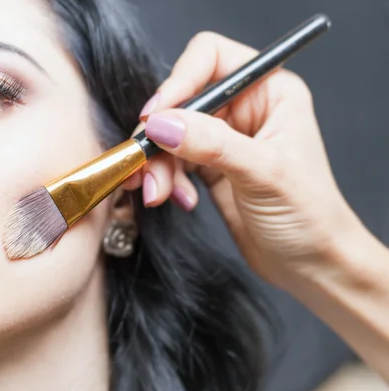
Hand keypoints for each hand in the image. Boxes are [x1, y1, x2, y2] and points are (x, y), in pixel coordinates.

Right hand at [123, 32, 362, 287]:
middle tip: (145, 167)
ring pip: (171, 134)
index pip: (211, 60)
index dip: (179, 82)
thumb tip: (161, 123)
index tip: (154, 116)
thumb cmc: (310, 216)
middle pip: (182, 101)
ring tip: (158, 194)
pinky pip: (172, 161)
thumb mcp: (263, 173)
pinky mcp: (209, 166)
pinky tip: (180, 200)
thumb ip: (211, 144)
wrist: (310, 265)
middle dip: (160, 136)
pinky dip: (166, 179)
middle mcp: (245, 109)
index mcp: (270, 92)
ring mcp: (225, 138)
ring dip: (158, 165)